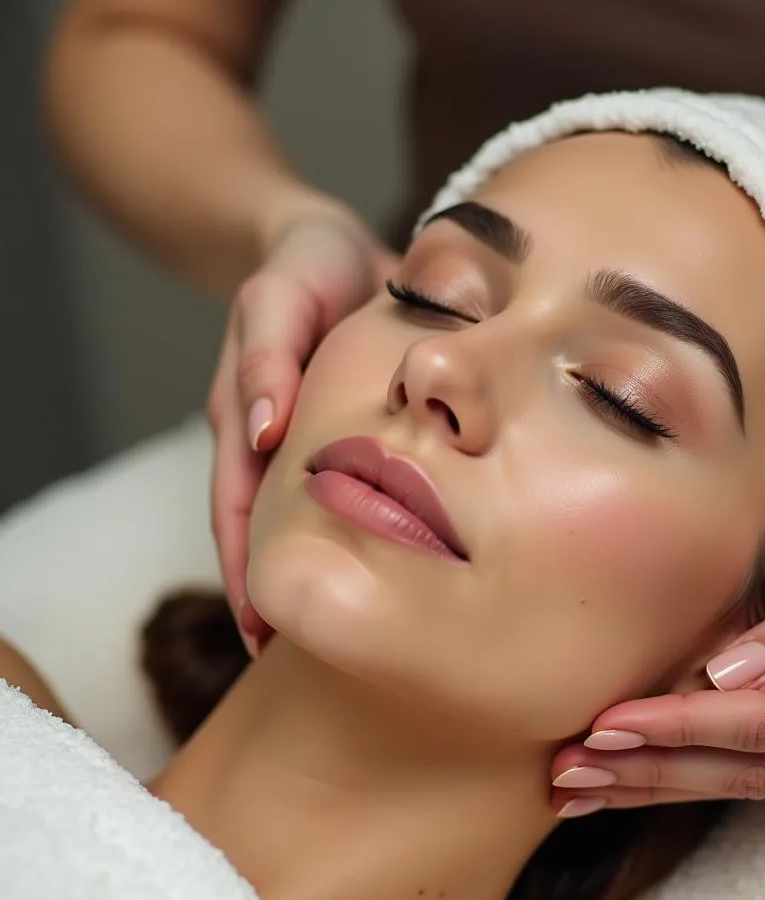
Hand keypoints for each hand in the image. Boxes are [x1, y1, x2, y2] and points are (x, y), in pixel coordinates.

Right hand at [206, 214, 397, 653]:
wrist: (331, 245)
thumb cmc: (304, 267)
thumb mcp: (280, 296)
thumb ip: (266, 355)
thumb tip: (264, 432)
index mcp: (248, 419)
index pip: (237, 513)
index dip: (246, 574)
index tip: (264, 633)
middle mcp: (271, 439)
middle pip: (266, 531)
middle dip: (281, 591)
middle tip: (313, 655)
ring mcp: (304, 439)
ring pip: (305, 518)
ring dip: (319, 567)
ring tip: (349, 626)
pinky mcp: (342, 430)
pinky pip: (344, 491)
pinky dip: (360, 529)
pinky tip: (393, 560)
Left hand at [551, 506, 764, 816]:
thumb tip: (724, 667)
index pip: (760, 722)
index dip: (678, 724)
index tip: (605, 724)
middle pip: (744, 771)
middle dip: (650, 775)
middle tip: (566, 777)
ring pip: (751, 783)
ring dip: (664, 786)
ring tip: (585, 792)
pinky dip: (703, 773)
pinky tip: (655, 776)